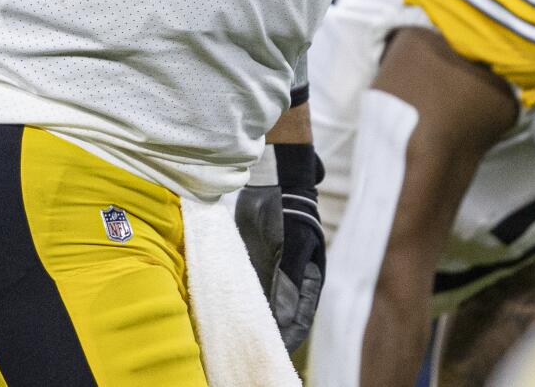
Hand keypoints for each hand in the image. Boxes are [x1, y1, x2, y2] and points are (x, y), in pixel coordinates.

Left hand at [236, 144, 325, 350]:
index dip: (289, 336)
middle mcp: (291, 280)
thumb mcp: (292, 245)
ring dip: (251, 318)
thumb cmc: (290, 213)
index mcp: (308, 279)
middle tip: (248, 350)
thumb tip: (282, 318)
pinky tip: (226, 312)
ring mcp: (272, 272)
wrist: (274, 182)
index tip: (275, 352)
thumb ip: (288, 280)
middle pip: (280, 315)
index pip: (300, 318)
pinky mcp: (254, 262)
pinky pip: (247, 288)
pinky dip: (239, 300)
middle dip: (268, 332)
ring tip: (235, 337)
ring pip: (262, 304)